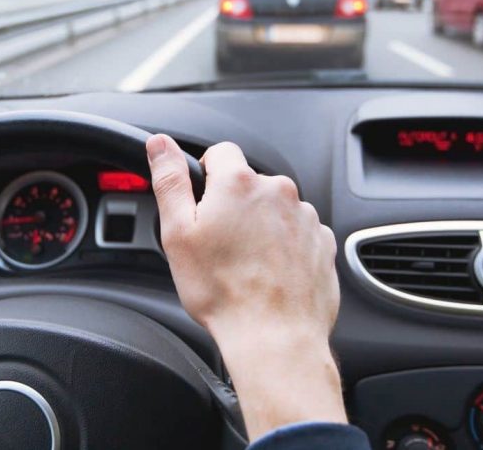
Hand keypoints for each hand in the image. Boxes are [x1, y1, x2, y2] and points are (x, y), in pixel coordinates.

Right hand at [147, 134, 345, 439]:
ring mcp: (305, 217)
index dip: (206, 177)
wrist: (274, 337)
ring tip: (246, 266)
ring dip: (261, 227)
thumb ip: (170, 180)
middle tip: (219, 245)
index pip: (221, 153)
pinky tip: (269, 274)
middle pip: (249, 184)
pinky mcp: (322, 243)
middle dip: (234, 207)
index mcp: (239, 183)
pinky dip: (285, 247)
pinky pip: (298, 233)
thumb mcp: (178, 233)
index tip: (203, 207)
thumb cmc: (223, 292)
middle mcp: (279, 191)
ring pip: (274, 210)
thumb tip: (160, 144)